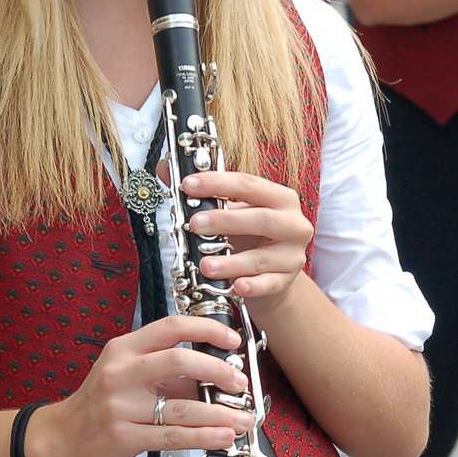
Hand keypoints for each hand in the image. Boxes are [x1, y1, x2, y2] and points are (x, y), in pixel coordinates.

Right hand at [24, 316, 253, 456]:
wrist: (59, 439)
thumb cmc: (99, 405)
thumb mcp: (127, 377)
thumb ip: (167, 375)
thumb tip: (217, 378)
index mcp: (125, 349)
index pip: (171, 327)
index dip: (206, 329)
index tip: (232, 340)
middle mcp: (121, 372)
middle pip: (179, 360)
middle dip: (218, 371)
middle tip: (241, 383)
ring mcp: (120, 405)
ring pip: (181, 406)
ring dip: (219, 414)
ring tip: (244, 420)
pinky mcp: (123, 436)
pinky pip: (172, 436)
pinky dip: (203, 437)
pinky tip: (223, 438)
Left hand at [178, 169, 313, 315]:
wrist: (273, 275)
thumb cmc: (249, 237)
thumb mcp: (229, 212)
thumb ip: (201, 192)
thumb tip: (164, 169)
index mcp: (279, 198)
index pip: (248, 185)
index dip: (218, 183)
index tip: (188, 184)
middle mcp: (293, 224)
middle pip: (262, 219)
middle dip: (226, 221)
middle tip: (194, 224)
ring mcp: (292, 255)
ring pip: (261, 258)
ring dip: (231, 262)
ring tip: (204, 265)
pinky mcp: (287, 282)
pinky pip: (268, 285)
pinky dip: (251, 286)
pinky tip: (235, 287)